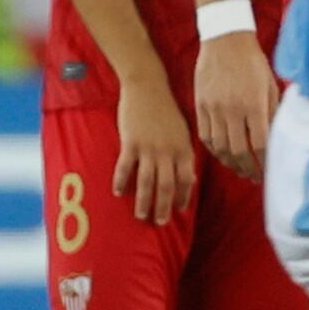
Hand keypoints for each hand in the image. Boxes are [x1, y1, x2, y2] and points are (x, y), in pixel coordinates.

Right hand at [115, 74, 195, 225]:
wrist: (148, 86)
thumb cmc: (166, 109)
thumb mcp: (183, 131)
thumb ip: (184, 154)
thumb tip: (189, 178)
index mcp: (184, 148)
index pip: (187, 180)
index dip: (183, 197)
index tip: (179, 210)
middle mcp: (168, 151)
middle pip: (167, 186)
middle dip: (163, 207)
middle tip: (159, 223)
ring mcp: (149, 147)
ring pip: (147, 182)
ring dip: (144, 202)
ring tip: (141, 216)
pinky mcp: (131, 142)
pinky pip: (126, 167)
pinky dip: (122, 182)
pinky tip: (119, 193)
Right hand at [193, 28, 279, 178]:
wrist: (225, 39)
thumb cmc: (253, 61)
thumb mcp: (270, 84)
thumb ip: (274, 113)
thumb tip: (279, 139)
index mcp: (254, 104)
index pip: (261, 144)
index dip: (265, 163)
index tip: (270, 172)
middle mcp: (232, 109)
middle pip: (239, 151)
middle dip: (248, 169)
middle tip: (255, 178)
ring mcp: (214, 108)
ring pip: (220, 148)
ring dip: (230, 164)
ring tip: (240, 170)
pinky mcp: (200, 105)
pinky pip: (205, 136)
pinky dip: (214, 150)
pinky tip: (223, 155)